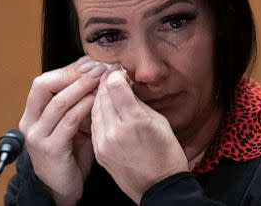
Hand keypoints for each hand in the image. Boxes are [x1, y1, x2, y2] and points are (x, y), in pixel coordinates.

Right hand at [19, 57, 107, 204]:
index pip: (44, 82)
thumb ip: (78, 104)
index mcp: (32, 114)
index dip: (67, 69)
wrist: (62, 188)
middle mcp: (30, 122)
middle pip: (44, 85)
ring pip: (58, 101)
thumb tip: (97, 76)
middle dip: (72, 74)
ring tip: (100, 77)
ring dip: (81, 86)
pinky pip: (68, 121)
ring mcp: (38, 136)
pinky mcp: (51, 148)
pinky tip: (97, 98)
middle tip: (96, 67)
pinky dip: (84, 106)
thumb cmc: (70, 154)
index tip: (89, 62)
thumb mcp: (72, 124)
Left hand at [91, 69, 188, 203]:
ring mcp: (104, 143)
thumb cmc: (167, 154)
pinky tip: (105, 110)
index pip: (114, 86)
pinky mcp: (99, 152)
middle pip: (102, 96)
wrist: (160, 188)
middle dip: (106, 84)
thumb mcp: (159, 122)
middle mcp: (116, 132)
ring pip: (94, 109)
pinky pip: (94, 126)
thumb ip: (138, 103)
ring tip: (108, 91)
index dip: (116, 75)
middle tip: (111, 76)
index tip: (120, 72)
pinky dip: (98, 114)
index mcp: (135, 122)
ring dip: (100, 98)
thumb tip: (125, 86)